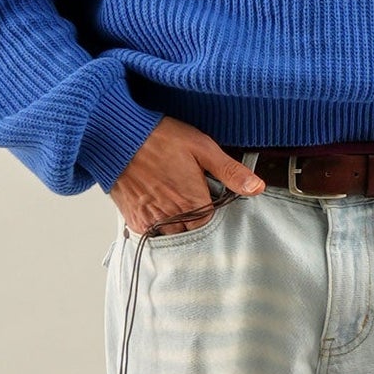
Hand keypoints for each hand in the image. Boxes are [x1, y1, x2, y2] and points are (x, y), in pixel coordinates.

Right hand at [109, 115, 266, 235]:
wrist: (117, 136)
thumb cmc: (158, 138)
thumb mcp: (202, 148)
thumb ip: (230, 171)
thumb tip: (257, 187)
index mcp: (194, 202)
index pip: (212, 225)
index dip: (212, 213)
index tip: (207, 200)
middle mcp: (173, 217)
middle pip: (192, 234)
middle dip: (194, 223)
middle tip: (189, 201)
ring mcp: (151, 220)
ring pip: (171, 236)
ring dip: (175, 227)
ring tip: (173, 205)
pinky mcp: (134, 219)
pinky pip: (150, 234)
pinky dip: (156, 226)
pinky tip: (157, 208)